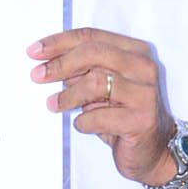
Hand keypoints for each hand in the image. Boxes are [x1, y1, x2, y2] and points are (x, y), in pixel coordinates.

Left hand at [29, 26, 175, 186]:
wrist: (153, 151)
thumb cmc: (124, 116)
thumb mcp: (103, 88)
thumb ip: (83, 71)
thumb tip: (47, 63)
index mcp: (135, 51)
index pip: (92, 37)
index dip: (60, 43)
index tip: (34, 52)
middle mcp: (144, 67)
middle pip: (93, 53)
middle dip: (60, 64)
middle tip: (37, 76)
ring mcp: (145, 93)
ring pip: (96, 82)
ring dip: (68, 95)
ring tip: (53, 105)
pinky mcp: (141, 120)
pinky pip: (100, 116)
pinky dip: (84, 121)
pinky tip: (82, 124)